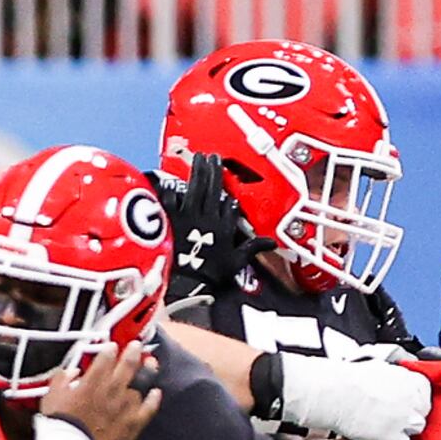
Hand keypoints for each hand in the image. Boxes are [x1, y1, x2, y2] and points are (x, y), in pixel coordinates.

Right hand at [36, 340, 162, 439]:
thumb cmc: (59, 425)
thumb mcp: (50, 396)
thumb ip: (61, 380)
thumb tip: (70, 372)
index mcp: (92, 382)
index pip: (105, 359)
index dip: (109, 350)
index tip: (111, 346)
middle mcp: (112, 390)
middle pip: (127, 365)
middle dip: (133, 352)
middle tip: (136, 345)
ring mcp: (124, 406)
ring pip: (140, 384)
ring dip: (145, 372)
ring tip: (150, 364)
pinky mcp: (132, 423)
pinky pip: (148, 409)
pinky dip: (153, 400)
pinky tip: (156, 393)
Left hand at [169, 162, 264, 298]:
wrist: (187, 282)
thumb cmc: (210, 275)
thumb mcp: (237, 262)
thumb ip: (252, 248)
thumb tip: (271, 243)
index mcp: (224, 226)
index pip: (228, 204)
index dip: (228, 191)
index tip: (227, 179)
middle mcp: (207, 217)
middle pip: (212, 189)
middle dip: (214, 171)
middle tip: (213, 157)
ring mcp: (189, 217)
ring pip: (195, 188)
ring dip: (197, 172)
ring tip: (198, 158)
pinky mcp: (171, 220)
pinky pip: (171, 201)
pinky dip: (170, 191)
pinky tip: (169, 180)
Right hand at [270, 354, 429, 439]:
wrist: (330, 394)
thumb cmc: (345, 378)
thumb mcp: (378, 366)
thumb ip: (394, 375)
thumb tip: (396, 378)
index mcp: (411, 379)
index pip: (425, 390)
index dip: (412, 396)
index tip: (403, 399)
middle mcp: (413, 398)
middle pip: (423, 410)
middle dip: (409, 412)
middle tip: (391, 412)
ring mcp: (405, 419)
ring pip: (416, 427)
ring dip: (403, 427)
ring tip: (384, 424)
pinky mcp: (393, 436)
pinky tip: (379, 435)